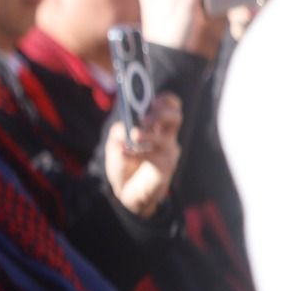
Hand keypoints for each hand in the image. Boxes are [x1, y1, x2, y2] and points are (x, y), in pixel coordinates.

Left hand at [104, 92, 182, 218]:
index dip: (165, 100)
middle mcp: (166, 136)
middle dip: (161, 114)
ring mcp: (168, 152)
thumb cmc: (123, 163)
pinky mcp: (165, 167)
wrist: (125, 190)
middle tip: (144, 119)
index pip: (171, 106)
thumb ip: (119, 131)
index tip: (152, 101)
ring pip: (166, 138)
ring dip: (148, 135)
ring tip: (134, 136)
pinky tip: (125, 153)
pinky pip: (156, 156)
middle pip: (176, 117)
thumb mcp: (115, 143)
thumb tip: (126, 126)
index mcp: (156, 126)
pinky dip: (138, 153)